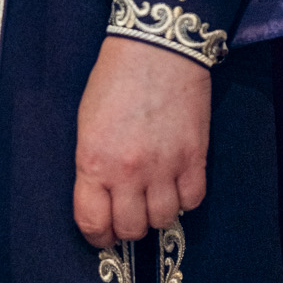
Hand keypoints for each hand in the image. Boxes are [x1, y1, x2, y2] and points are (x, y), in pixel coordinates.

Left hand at [74, 34, 210, 248]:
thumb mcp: (88, 122)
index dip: (97, 235)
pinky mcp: (194, 158)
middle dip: (128, 226)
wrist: (156, 47)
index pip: (92, 222)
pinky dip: (184, 198)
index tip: (102, 234)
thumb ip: (94, 164)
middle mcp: (129, 171)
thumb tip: (102, 198)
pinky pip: (192, 201)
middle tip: (129, 212)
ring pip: (164, 219)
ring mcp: (164, 166)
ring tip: (153, 193)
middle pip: (131, 228)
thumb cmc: (116, 78)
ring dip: (157, 212)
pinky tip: (176, 181)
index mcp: (95, 160)